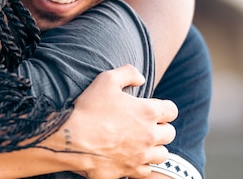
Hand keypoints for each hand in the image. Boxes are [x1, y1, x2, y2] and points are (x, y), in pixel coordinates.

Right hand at [50, 64, 177, 178]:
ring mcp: (141, 156)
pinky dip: (141, 165)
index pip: (172, 110)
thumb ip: (128, 73)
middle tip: (145, 125)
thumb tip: (141, 78)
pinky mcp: (129, 171)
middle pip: (170, 133)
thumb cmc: (88, 108)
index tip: (153, 108)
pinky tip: (131, 158)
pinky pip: (146, 172)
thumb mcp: (106, 79)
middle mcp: (150, 136)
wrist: (70, 139)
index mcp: (148, 112)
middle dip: (161, 128)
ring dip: (154, 148)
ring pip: (162, 154)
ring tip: (141, 143)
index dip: (164, 108)